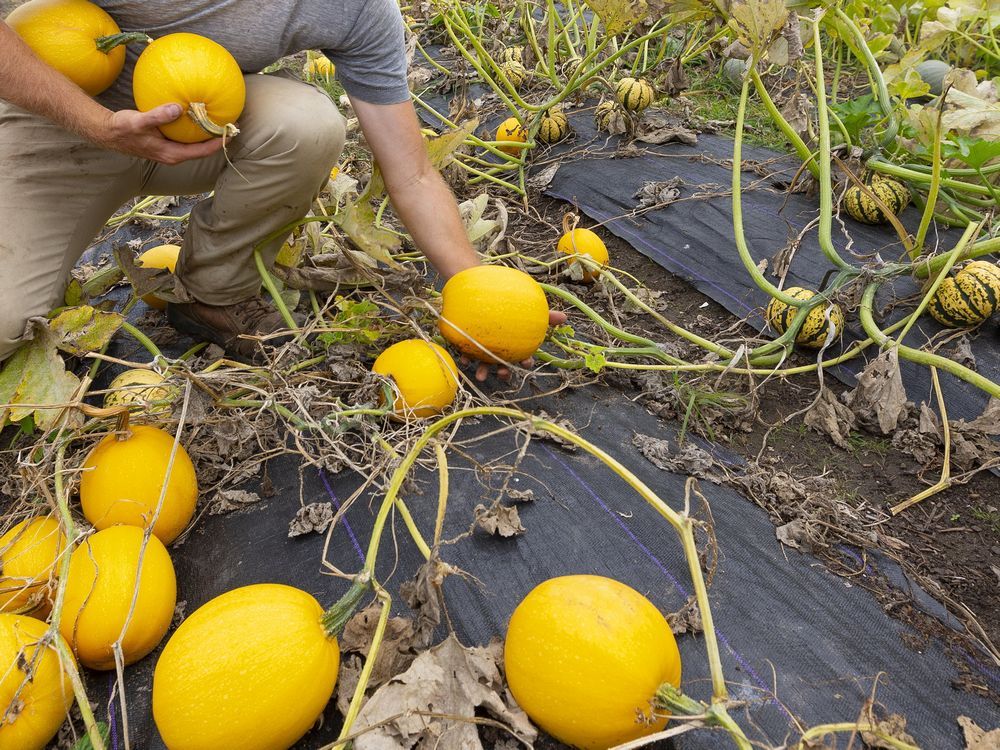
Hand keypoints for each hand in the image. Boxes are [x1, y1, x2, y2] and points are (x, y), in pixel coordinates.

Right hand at [98, 104, 226, 163]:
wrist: (108, 133)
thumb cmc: (123, 128)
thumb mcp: (139, 121)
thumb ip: (158, 116)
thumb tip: (177, 108)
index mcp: (172, 154)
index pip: (202, 151)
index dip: (218, 143)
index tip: (231, 132)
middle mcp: (174, 155)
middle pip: (202, 149)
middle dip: (217, 139)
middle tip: (232, 125)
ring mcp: (171, 150)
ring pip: (195, 144)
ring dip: (208, 134)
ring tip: (221, 121)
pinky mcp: (167, 143)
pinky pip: (186, 137)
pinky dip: (195, 129)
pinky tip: (198, 115)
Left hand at [465, 309, 568, 381]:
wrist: (485, 289)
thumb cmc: (511, 301)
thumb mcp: (529, 306)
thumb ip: (545, 315)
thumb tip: (565, 317)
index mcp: (515, 344)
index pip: (522, 356)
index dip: (525, 362)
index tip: (526, 363)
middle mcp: (500, 348)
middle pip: (503, 364)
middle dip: (504, 372)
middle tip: (503, 373)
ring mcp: (483, 347)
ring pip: (484, 363)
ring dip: (483, 371)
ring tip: (480, 376)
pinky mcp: (469, 342)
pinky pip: (466, 352)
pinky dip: (465, 356)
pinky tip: (464, 358)